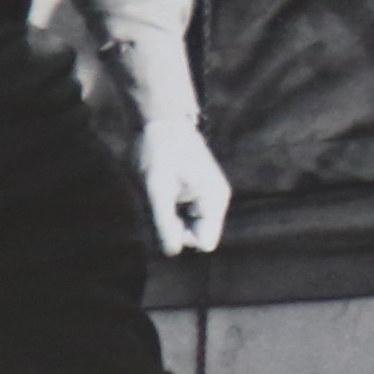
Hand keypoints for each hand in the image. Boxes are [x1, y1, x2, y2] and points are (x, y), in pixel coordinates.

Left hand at [138, 114, 232, 255]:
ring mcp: (209, 195)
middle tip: (160, 201)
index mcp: (214, 200)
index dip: (182, 238)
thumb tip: (172, 253)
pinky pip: (186, 214)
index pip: (205, 242)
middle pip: (197, 235)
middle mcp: (217, 200)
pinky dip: (171, 208)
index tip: (166, 215)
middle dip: (175, 227)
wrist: (161, 120)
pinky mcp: (199, 190)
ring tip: (161, 192)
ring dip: (171, 217)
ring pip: (190, 225)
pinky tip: (164, 188)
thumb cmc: (159, 151)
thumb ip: (164, 222)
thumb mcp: (157, 188)